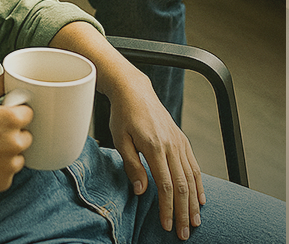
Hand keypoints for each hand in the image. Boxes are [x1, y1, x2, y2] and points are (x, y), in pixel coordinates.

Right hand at [0, 76, 31, 193]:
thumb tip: (8, 76)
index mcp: (11, 120)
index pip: (29, 113)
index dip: (17, 113)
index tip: (5, 116)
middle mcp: (16, 143)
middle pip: (26, 135)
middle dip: (14, 132)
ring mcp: (12, 165)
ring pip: (19, 155)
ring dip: (9, 151)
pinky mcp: (5, 182)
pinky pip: (10, 171)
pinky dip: (1, 168)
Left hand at [107, 73, 205, 240]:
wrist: (134, 90)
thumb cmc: (123, 115)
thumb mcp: (120, 139)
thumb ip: (131, 166)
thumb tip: (142, 191)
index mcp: (154, 146)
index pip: (165, 185)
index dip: (167, 208)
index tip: (166, 225)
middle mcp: (171, 145)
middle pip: (182, 186)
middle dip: (183, 212)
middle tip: (183, 233)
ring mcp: (179, 142)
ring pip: (191, 178)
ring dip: (194, 202)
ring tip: (194, 222)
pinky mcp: (182, 139)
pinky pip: (194, 165)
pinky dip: (199, 184)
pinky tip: (200, 199)